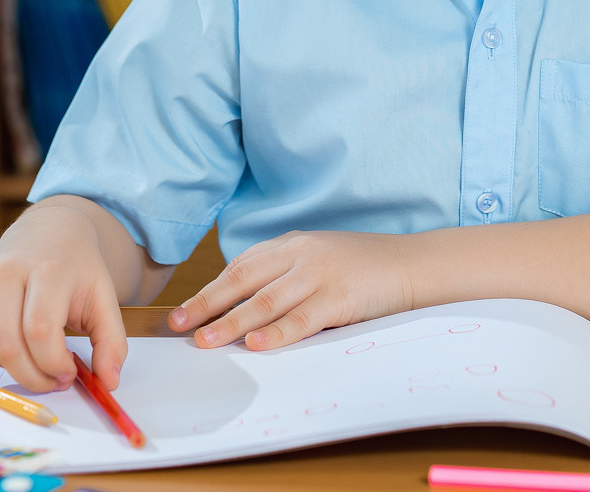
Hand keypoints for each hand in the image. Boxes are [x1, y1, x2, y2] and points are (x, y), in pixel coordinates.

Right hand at [0, 197, 127, 392]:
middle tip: (52, 380)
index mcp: (46, 269)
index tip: (69, 373)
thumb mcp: (103, 299)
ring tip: (37, 356)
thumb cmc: (75, 269)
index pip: (40, 331)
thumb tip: (109, 384)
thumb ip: (112, 342)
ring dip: (16, 369)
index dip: (54, 364)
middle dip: (34, 377)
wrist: (47, 232)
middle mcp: (4, 272)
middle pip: (9, 347)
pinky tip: (12, 342)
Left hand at [169, 230, 417, 350]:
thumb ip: (284, 277)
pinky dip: (277, 332)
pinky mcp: (339, 296)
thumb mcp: (318, 261)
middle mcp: (300, 254)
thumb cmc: (363, 268)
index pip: (240, 268)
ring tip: (206, 341)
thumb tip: (242, 310)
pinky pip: (301, 317)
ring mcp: (319, 274)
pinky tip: (256, 344)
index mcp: (291, 245)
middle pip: (243, 280)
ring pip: (265, 301)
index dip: (209, 291)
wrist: (411, 264)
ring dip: (232, 323)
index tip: (183, 313)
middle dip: (207, 305)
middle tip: (178, 326)